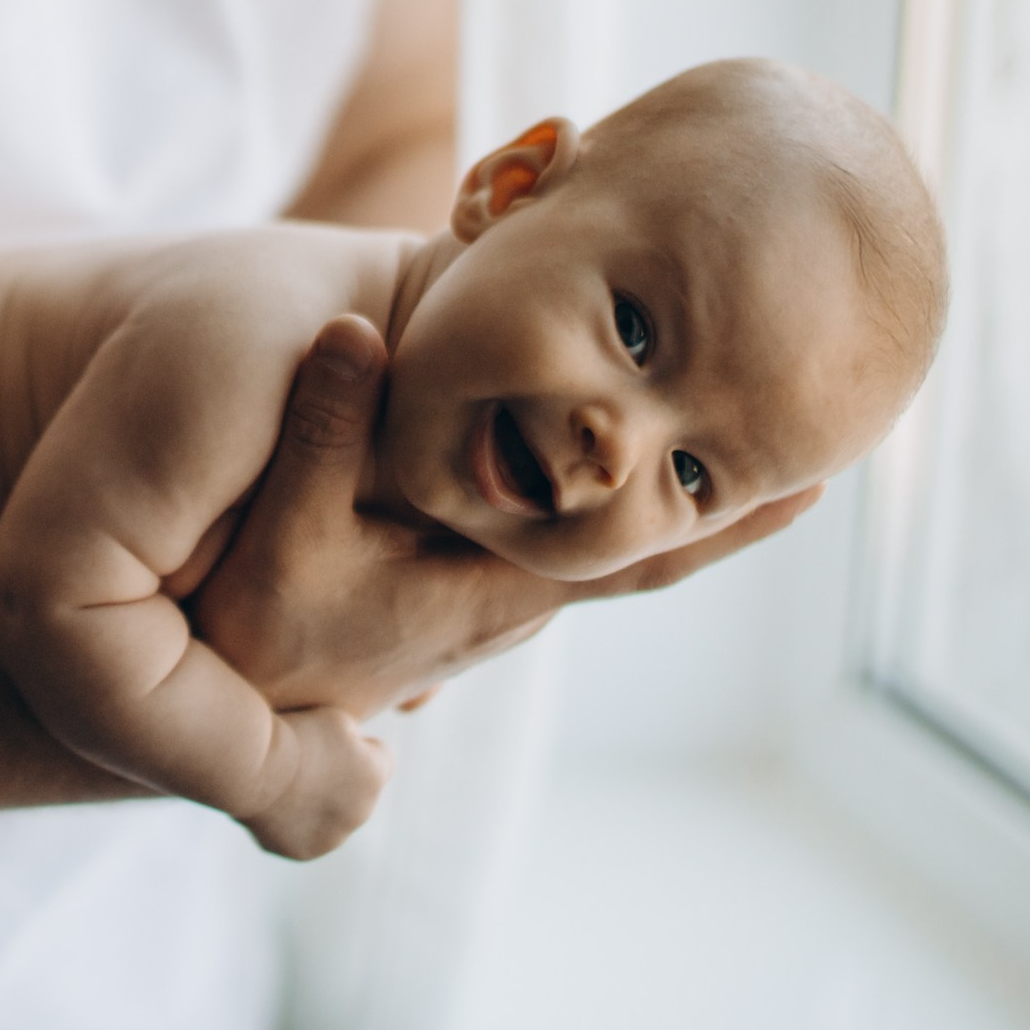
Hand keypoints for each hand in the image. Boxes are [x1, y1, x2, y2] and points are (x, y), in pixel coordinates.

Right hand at [191, 314, 822, 715]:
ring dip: (655, 498)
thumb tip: (358, 333)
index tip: (820, 482)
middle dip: (716, 502)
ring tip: (721, 425)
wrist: (209, 696)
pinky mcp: (436, 580)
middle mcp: (500, 601)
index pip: (637, 557)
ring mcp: (472, 597)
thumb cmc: (252, 633)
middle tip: (813, 432)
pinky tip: (587, 449)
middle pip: (635, 549)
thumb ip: (324, 437)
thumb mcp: (282, 537)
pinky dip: (582, 493)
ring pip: (587, 542)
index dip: (725, 523)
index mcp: (490, 594)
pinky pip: (534, 531)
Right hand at [246, 707, 392, 860]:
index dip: (357, 744)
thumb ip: (354, 737)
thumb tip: (354, 748)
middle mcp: (361, 813)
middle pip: (356, 793)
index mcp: (375, 777)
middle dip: (338, 779)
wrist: (250, 765)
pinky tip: (272, 802)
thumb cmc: (291, 732)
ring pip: (330, 818)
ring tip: (284, 781)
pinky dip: (290, 822)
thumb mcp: (335, 718)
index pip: (380, 759)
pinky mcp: (301, 852)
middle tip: (302, 759)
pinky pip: (302, 835)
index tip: (330, 737)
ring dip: (316, 803)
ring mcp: (332, 838)